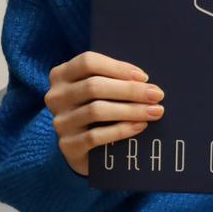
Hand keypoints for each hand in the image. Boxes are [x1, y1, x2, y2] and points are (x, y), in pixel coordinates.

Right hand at [45, 51, 163, 175]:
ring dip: (131, 110)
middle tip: (157, 95)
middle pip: (94, 86)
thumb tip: (145, 80)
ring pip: (96, 110)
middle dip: (130, 90)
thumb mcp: (98, 90)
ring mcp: (60, 122)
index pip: (88, 62)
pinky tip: (140, 126)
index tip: (144, 77)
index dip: (117, 67)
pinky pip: (95, 136)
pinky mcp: (67, 145)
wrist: (83, 149)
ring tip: (154, 111)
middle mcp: (55, 96)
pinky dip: (121, 130)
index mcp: (61, 75)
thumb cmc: (96, 109)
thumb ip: (112, 80)